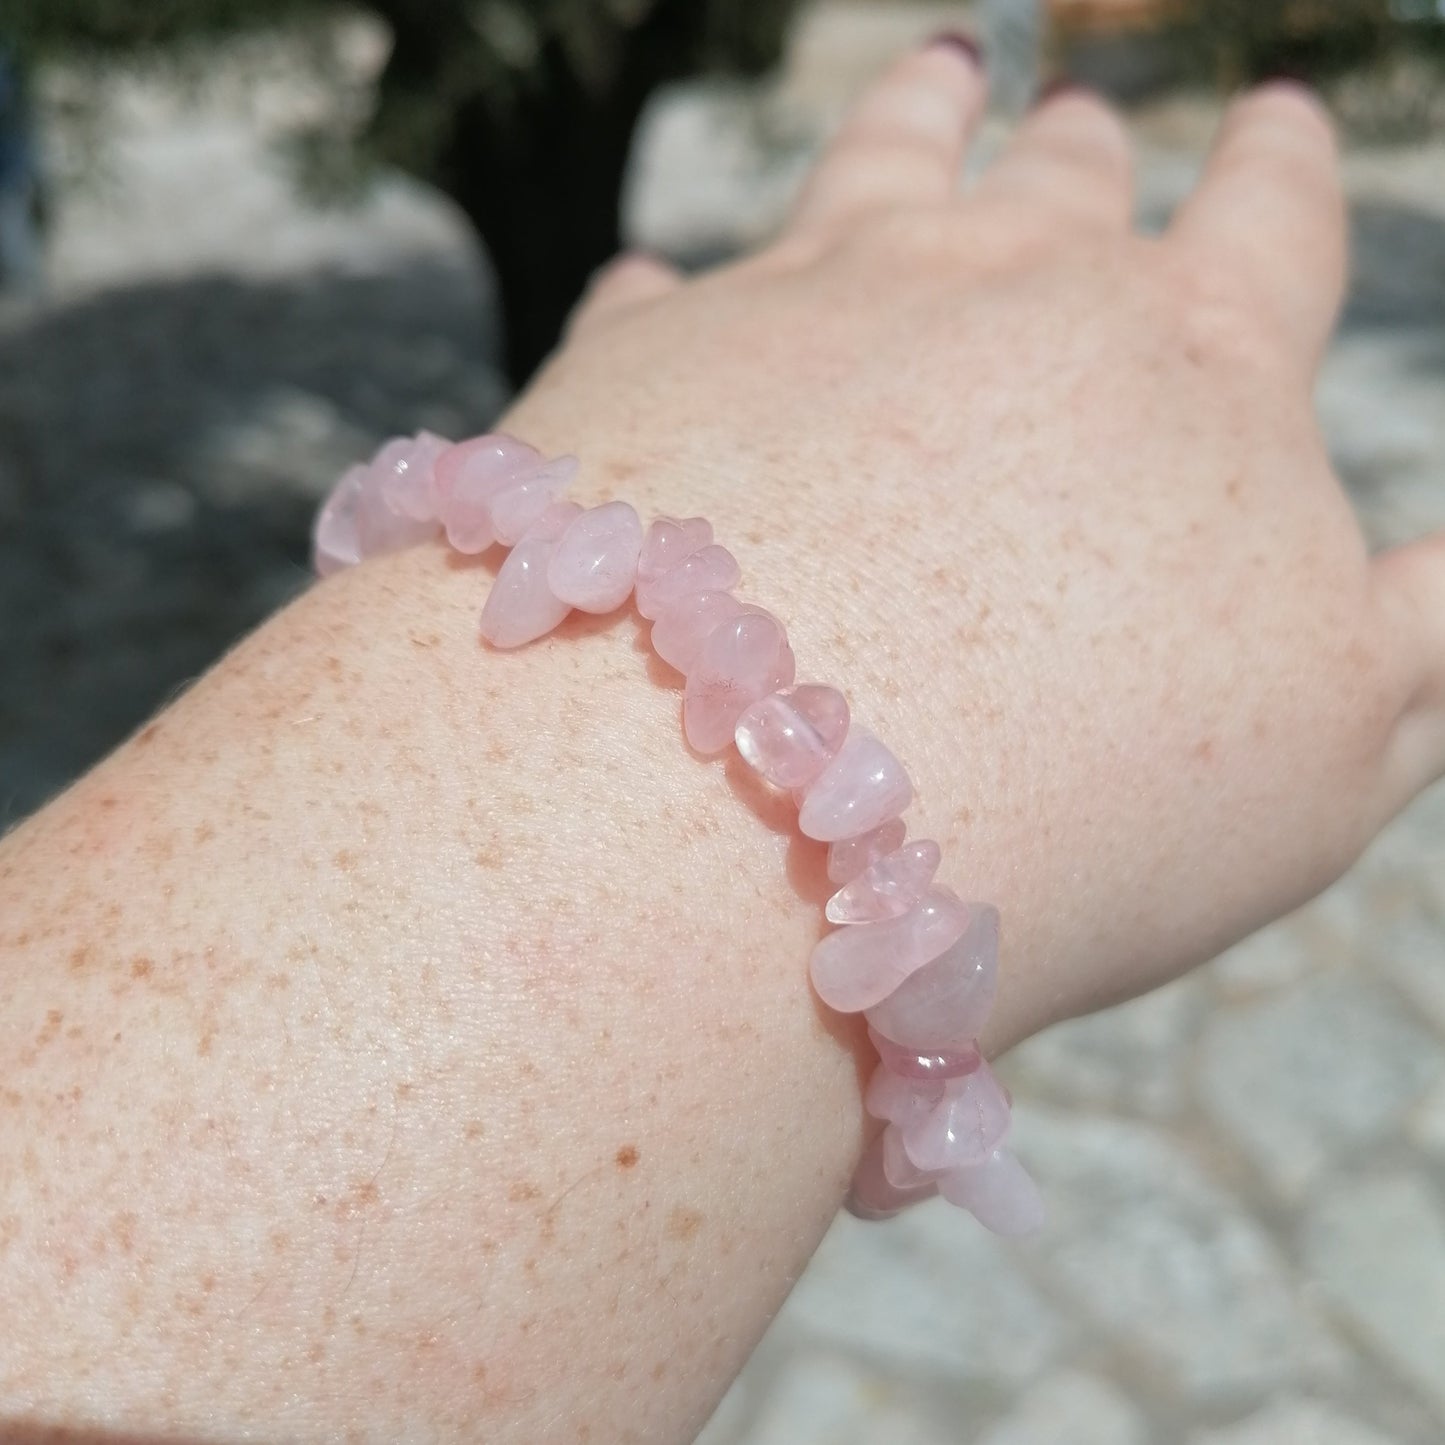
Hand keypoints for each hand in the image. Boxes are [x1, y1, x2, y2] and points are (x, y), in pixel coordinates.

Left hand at [504, 47, 1444, 1049]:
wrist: (778, 810)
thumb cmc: (1077, 804)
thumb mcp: (1331, 743)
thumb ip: (1411, 624)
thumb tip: (1440, 553)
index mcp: (1193, 367)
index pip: (1266, 235)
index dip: (1276, 180)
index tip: (1276, 126)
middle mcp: (1006, 290)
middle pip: (1069, 188)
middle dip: (1092, 162)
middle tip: (1087, 124)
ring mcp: (813, 302)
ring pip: (888, 162)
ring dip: (924, 120)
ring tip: (941, 82)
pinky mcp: (653, 360)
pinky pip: (669, 295)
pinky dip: (678, 296)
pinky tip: (664, 289)